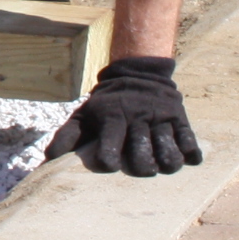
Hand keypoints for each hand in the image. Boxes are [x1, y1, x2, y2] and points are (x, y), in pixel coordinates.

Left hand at [44, 56, 200, 175]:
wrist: (136, 71)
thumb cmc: (106, 103)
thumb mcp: (84, 114)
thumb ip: (67, 137)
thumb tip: (47, 161)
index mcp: (111, 118)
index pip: (110, 149)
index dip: (108, 161)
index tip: (109, 164)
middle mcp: (136, 118)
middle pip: (142, 157)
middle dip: (141, 168)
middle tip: (141, 167)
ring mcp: (159, 118)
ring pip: (168, 152)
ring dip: (167, 163)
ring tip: (162, 164)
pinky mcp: (179, 117)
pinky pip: (190, 141)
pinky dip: (191, 154)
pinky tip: (187, 157)